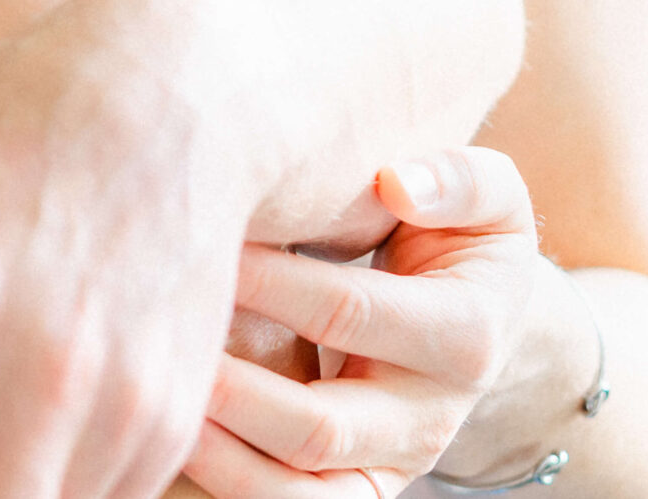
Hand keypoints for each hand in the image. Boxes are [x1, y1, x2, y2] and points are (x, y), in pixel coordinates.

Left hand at [185, 149, 542, 498]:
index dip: (270, 284)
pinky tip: (174, 438)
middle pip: (318, 427)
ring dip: (220, 458)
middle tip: (156, 338)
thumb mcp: (491, 197)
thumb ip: (458, 180)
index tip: (202, 243)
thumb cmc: (465, 234)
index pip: (347, 312)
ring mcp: (391, 467)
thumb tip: (394, 183)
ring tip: (156, 408)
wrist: (487, 315)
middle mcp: (430, 419)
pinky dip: (229, 482)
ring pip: (298, 494)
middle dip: (231, 388)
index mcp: (466, 337)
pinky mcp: (358, 491)